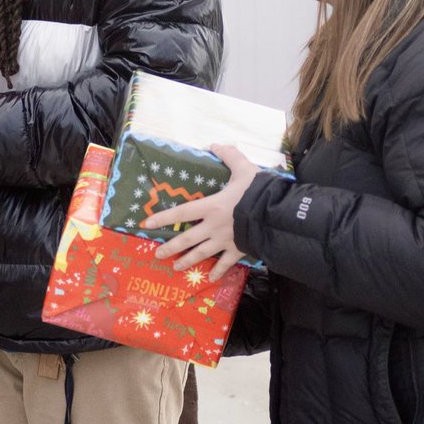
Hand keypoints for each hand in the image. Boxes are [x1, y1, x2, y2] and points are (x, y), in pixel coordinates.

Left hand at [143, 143, 257, 279]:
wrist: (277, 215)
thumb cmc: (258, 191)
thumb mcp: (244, 168)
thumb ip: (229, 156)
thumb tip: (215, 144)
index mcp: (211, 206)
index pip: (181, 212)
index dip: (163, 218)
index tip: (146, 224)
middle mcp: (213, 226)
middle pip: (186, 239)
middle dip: (170, 247)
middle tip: (157, 255)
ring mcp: (225, 241)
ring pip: (201, 254)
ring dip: (188, 261)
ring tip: (176, 268)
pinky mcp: (238, 250)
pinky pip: (226, 264)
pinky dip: (218, 272)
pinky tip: (210, 279)